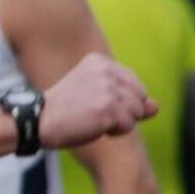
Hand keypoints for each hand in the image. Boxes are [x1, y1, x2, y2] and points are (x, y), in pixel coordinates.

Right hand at [40, 53, 157, 147]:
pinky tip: (94, 127)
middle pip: (140, 98)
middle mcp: (106, 70)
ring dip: (120, 124)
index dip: (120, 102)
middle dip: (124, 112)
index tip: (93, 103)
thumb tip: (156, 107)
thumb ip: (129, 99)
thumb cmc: (66, 110)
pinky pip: (128, 125)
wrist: (39, 120)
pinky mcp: (108, 107)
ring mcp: (108, 88)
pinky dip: (115, 132)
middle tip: (94, 114)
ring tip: (93, 120)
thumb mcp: (97, 97)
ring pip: (137, 113)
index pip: (135, 85)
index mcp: (100, 61)